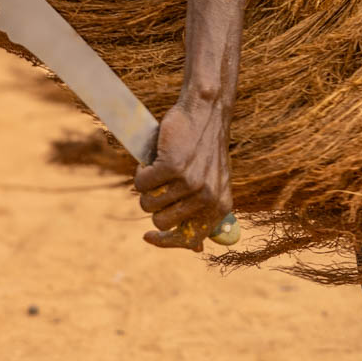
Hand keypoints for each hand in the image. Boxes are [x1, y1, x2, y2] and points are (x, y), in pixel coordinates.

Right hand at [133, 95, 231, 251]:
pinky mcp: (173, 167)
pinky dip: (141, 171)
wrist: (206, 112)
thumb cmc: (205, 149)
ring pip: (148, 202)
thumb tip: (196, 249)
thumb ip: (205, 214)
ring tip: (160, 168)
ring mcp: (191, 183)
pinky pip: (142, 183)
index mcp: (220, 207)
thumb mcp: (213, 184)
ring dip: (147, 186)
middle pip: (161, 221)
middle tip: (162, 183)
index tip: (148, 237)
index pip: (189, 240)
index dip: (165, 242)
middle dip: (154, 204)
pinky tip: (153, 158)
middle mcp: (208, 198)